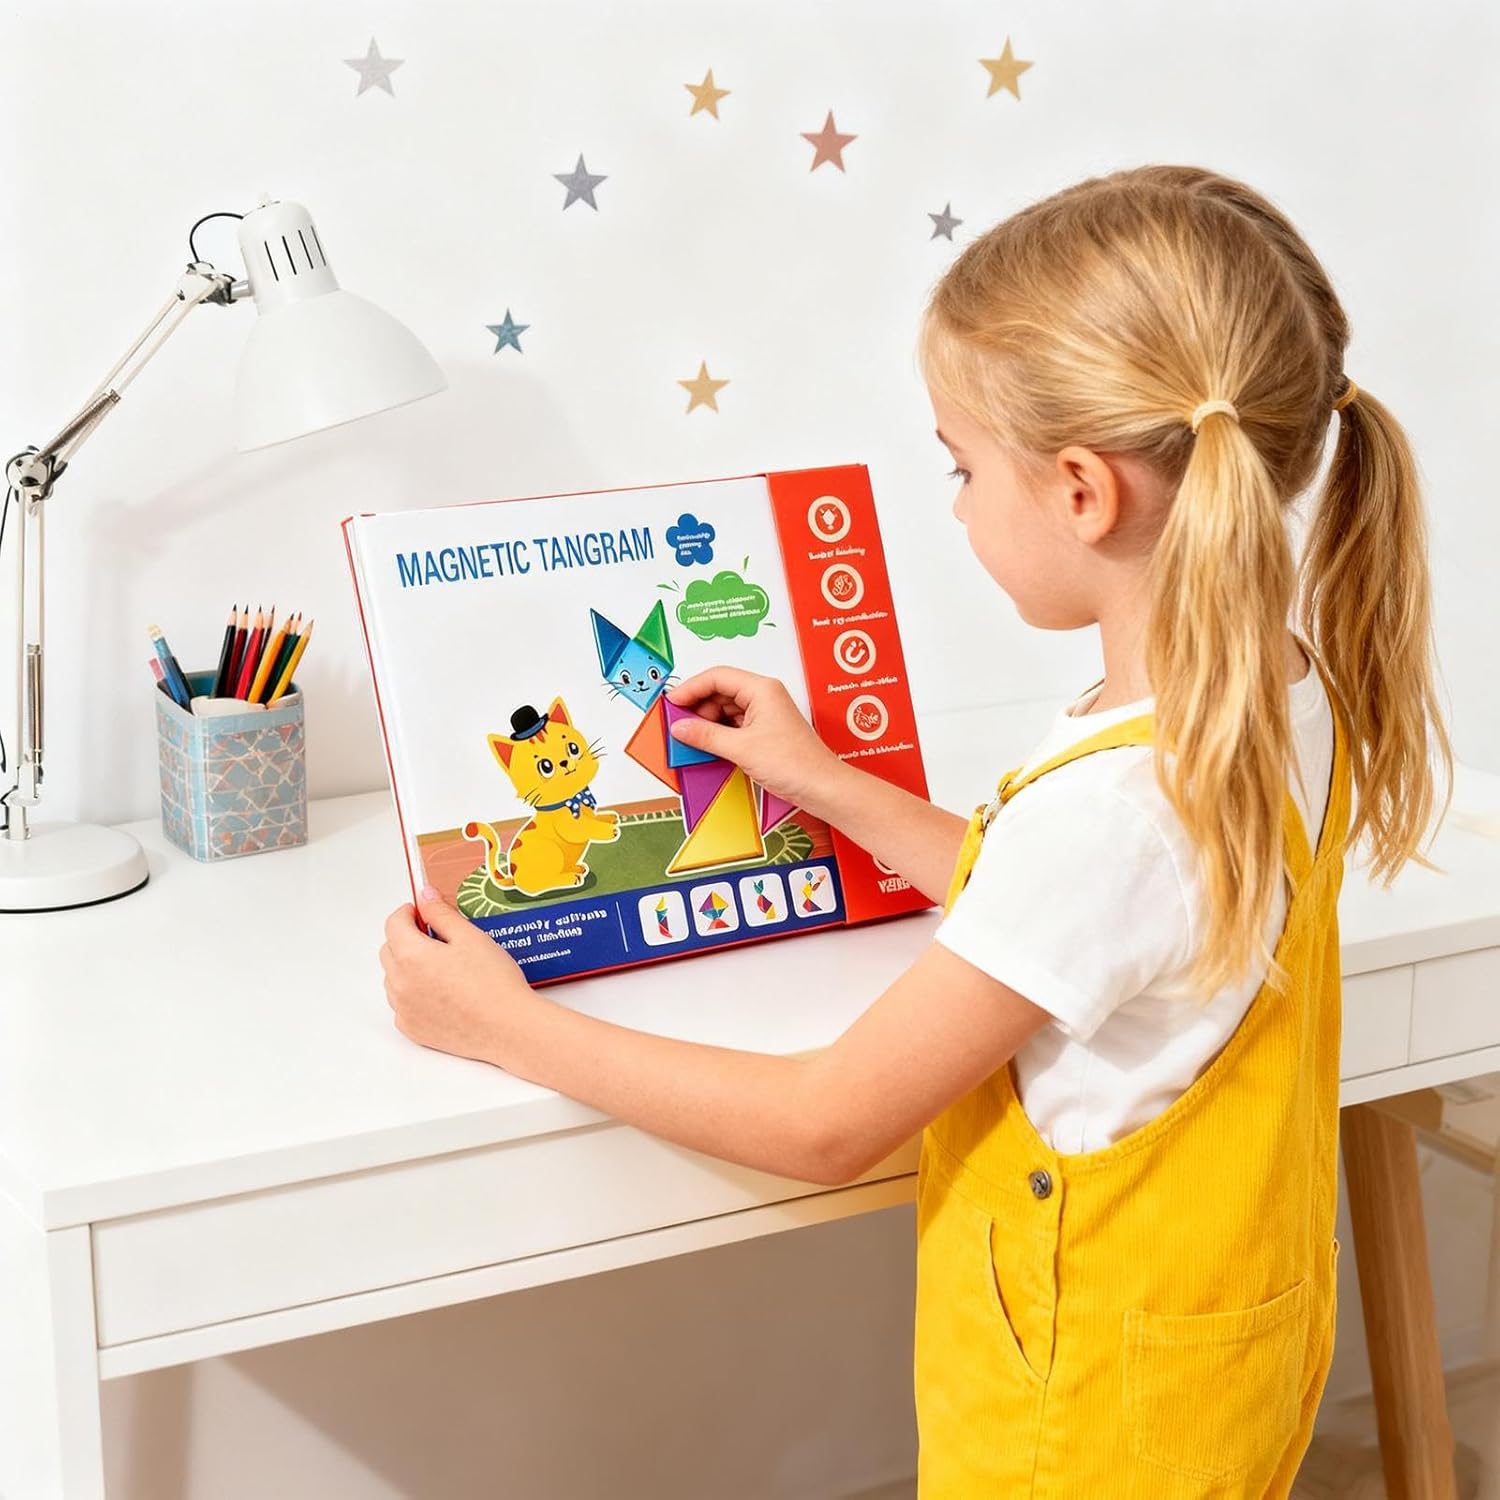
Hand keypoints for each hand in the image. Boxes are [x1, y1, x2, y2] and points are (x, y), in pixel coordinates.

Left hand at [380, 886, 530, 1065]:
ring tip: (441, 967)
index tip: (421, 911)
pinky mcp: (413, 1029)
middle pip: (389, 950)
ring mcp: (404, 1009)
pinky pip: (402, 1004)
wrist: (508, 1027)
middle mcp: (400, 984)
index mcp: (411, 956)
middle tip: (435, 937)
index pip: (393, 924)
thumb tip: (425, 896)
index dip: (407, 913)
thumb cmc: (494, 983)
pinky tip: (440, 992)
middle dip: (406, 938)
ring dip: (407, 967)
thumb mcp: (470, 937)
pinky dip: (413, 994)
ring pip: (393, 978)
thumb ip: (441, 914)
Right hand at [666, 667, 846, 814]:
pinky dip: (718, 733)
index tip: (672, 703)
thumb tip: (680, 727)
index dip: (691, 688)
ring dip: (707, 722)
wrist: (821, 787)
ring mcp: (765, 714)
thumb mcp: (741, 749)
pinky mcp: (764, 732)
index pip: (717, 677)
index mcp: (762, 689)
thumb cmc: (795, 764)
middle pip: (720, 691)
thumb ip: (706, 736)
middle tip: (678, 724)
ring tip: (690, 738)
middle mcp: (764, 696)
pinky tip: (707, 745)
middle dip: (697, 706)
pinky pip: (733, 726)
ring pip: (725, 709)